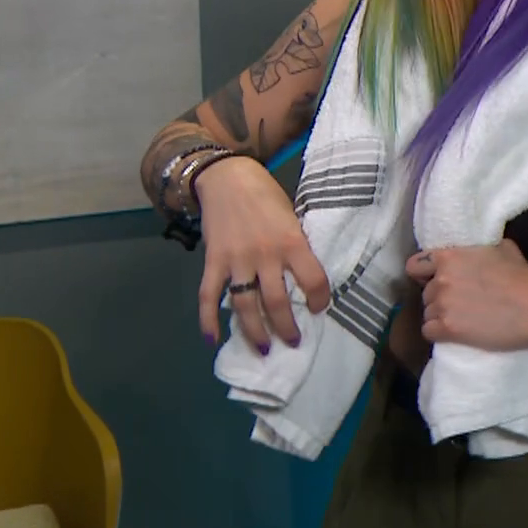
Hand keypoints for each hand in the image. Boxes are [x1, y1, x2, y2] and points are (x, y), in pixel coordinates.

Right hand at [195, 156, 331, 352]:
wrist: (228, 178)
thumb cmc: (266, 196)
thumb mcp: (292, 217)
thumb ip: (295, 247)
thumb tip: (302, 278)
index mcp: (292, 242)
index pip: (314, 280)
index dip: (320, 299)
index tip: (319, 309)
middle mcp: (266, 255)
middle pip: (277, 302)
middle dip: (287, 327)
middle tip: (294, 342)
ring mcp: (237, 260)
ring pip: (246, 306)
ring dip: (255, 332)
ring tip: (265, 349)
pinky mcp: (213, 261)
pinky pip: (209, 295)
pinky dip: (208, 319)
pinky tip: (211, 340)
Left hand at [405, 240, 527, 350]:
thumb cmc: (522, 276)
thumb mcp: (501, 248)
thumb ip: (476, 250)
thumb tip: (472, 253)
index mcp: (449, 257)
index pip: (415, 265)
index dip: (425, 273)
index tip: (436, 280)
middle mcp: (440, 280)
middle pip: (425, 293)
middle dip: (439, 297)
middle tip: (459, 302)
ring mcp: (442, 305)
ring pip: (427, 313)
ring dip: (440, 316)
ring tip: (461, 319)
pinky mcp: (447, 329)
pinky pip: (428, 332)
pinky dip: (439, 333)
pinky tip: (455, 332)